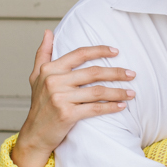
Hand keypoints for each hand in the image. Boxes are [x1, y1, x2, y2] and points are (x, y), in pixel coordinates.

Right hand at [10, 31, 135, 166]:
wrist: (34, 134)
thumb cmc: (39, 105)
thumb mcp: (36, 77)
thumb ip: (43, 53)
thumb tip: (48, 32)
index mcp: (49, 69)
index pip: (80, 54)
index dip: (100, 51)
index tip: (116, 52)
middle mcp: (54, 81)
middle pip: (93, 72)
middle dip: (116, 72)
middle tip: (132, 74)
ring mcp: (60, 98)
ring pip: (97, 91)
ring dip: (118, 91)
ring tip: (131, 92)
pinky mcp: (67, 114)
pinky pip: (95, 108)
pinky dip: (111, 107)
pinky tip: (122, 106)